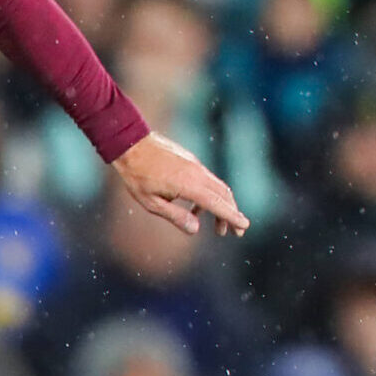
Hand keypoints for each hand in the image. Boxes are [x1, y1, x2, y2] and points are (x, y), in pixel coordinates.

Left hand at [111, 133, 249, 235]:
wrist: (130, 143)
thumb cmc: (136, 175)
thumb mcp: (151, 202)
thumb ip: (175, 216)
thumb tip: (196, 229)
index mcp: (189, 184)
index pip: (217, 204)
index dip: (232, 216)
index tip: (244, 227)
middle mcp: (197, 173)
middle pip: (224, 195)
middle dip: (232, 214)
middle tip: (235, 233)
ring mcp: (195, 165)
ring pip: (217, 187)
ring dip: (221, 206)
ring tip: (216, 227)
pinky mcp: (190, 161)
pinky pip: (207, 180)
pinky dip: (210, 196)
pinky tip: (196, 209)